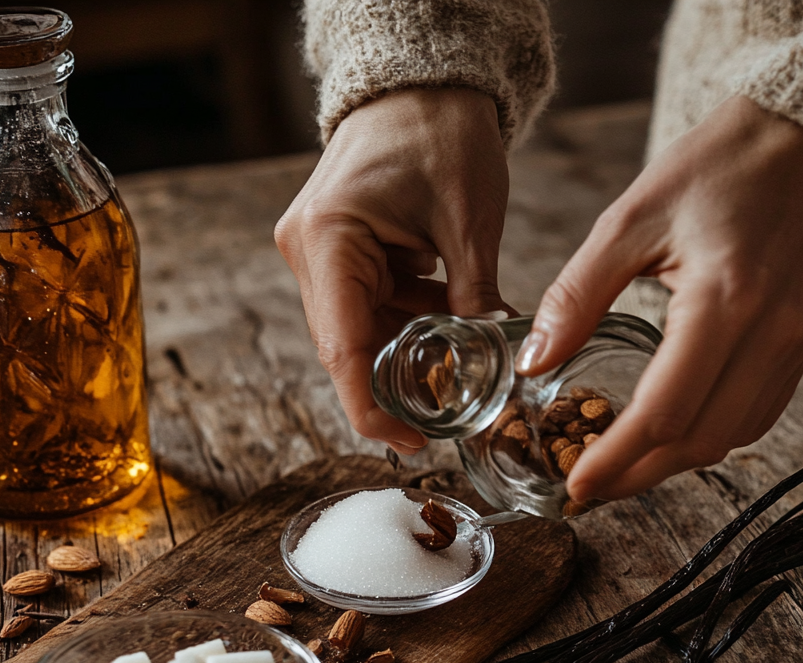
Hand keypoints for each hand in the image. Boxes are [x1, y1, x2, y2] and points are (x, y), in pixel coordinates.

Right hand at [275, 88, 513, 454]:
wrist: (421, 81)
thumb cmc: (442, 130)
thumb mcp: (470, 223)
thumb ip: (474, 298)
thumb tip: (494, 363)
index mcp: (329, 240)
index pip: (343, 350)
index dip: (373, 407)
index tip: (409, 441)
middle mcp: (309, 252)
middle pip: (348, 348)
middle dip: (399, 382)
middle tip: (450, 413)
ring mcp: (318, 253)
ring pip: (359, 332)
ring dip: (407, 351)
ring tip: (461, 364)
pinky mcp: (335, 252)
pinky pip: (367, 307)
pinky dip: (406, 322)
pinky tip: (446, 324)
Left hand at [516, 96, 802, 502]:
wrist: (801, 137)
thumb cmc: (713, 168)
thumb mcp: (627, 220)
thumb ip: (576, 296)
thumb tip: (531, 363)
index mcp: (723, 298)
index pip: (665, 410)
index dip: (615, 458)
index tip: (575, 484)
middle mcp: (770, 331)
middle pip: (701, 440)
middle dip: (638, 476)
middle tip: (588, 490)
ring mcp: (796, 340)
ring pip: (732, 436)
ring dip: (673, 464)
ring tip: (619, 469)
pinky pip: (757, 414)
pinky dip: (710, 437)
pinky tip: (670, 436)